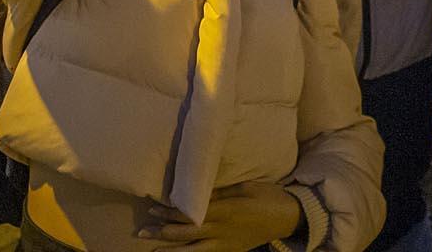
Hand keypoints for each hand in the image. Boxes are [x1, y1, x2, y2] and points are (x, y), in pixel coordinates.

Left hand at [140, 182, 301, 250]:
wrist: (288, 217)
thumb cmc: (267, 196)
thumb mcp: (244, 186)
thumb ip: (219, 192)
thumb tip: (195, 190)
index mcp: (224, 211)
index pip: (190, 213)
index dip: (170, 212)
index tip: (153, 208)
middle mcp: (221, 230)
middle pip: (185, 233)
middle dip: (163, 231)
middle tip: (143, 229)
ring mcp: (225, 244)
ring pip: (192, 251)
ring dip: (171, 250)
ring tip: (153, 251)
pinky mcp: (230, 251)